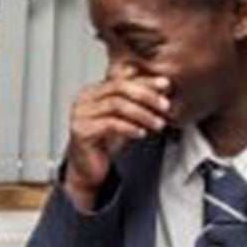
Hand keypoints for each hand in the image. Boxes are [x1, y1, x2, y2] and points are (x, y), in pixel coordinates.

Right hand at [63, 63, 172, 209]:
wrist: (89, 168)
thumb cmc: (106, 142)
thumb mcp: (126, 117)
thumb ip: (137, 101)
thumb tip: (161, 86)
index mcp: (94, 90)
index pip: (122, 78)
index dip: (145, 80)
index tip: (165, 84)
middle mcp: (85, 98)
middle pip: (119, 87)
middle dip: (146, 95)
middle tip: (164, 105)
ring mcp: (81, 113)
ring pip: (116, 104)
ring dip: (142, 114)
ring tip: (158, 124)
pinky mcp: (82, 130)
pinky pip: (110, 124)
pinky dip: (130, 128)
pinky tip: (141, 133)